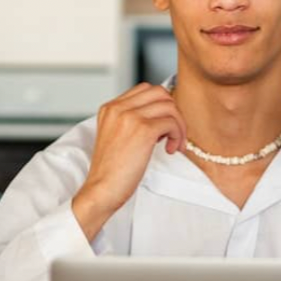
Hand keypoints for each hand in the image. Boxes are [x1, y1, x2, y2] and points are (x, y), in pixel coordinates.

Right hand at [71, 83, 186, 240]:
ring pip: (169, 106)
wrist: (101, 190)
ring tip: (173, 144)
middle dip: (172, 112)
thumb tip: (161, 115)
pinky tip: (170, 150)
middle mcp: (118, 108)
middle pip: (159, 93)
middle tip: (172, 133)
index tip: (162, 125)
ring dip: (178, 125)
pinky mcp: (143, 130)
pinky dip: (177, 135)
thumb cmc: (111, 170)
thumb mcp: (115, 136)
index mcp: (110, 108)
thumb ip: (130, 121)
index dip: (159, 105)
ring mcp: (130, 117)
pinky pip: (171, 122)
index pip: (145, 89)